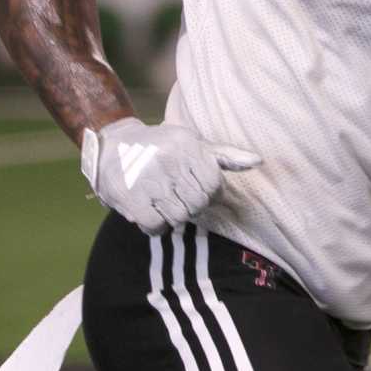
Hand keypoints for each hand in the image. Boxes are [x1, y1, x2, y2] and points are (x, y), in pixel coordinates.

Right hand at [84, 118, 259, 234]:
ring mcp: (149, 180)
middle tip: (178, 197)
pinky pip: (156, 226)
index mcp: (188, 146)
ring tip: (163, 203)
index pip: (213, 186)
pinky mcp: (131, 198)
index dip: (208, 194)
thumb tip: (258, 161)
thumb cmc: (161, 147)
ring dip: (173, 216)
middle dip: (191, 206)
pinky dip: (155, 226)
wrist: (112, 145)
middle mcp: (169, 161)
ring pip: (179, 217)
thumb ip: (226, 155)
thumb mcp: (193, 144)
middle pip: (197, 204)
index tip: (195, 189)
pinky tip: (150, 212)